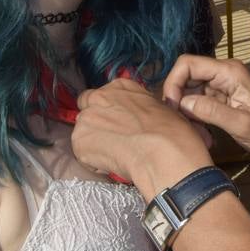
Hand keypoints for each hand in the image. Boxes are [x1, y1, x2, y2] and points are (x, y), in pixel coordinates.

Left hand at [72, 78, 212, 197]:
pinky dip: (93, 161)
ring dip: (94, 144)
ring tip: (116, 155)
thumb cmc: (170, 131)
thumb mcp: (158, 107)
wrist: (163, 150)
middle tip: (114, 141)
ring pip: (84, 133)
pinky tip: (112, 164)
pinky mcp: (79, 140)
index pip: (101, 96)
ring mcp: (87, 117)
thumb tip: (135, 119)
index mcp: (120, 86)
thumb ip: (137, 108)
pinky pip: (82, 153)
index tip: (118, 124)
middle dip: (97, 126)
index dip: (108, 112)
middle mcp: (99, 96)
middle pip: (87, 111)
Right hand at [163, 55, 249, 165]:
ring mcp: (222, 84)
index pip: (188, 64)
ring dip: (186, 110)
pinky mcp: (222, 97)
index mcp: (230, 72)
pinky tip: (203, 132)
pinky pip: (199, 101)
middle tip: (182, 124)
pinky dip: (195, 115)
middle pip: (186, 76)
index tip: (172, 107)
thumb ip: (212, 112)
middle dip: (178, 99)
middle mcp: (224, 73)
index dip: (174, 82)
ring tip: (197, 132)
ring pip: (190, 90)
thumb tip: (182, 103)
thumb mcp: (242, 125)